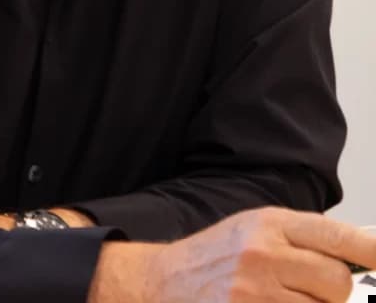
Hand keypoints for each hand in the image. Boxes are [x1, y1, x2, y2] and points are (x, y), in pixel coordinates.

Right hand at [89, 207, 375, 302]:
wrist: (163, 283)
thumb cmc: (216, 257)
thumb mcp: (255, 229)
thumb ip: (302, 238)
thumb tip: (360, 255)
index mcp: (270, 223)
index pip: (338, 238)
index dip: (371, 251)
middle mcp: (263, 254)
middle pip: (336, 283)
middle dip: (331, 292)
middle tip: (308, 290)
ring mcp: (254, 293)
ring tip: (284, 300)